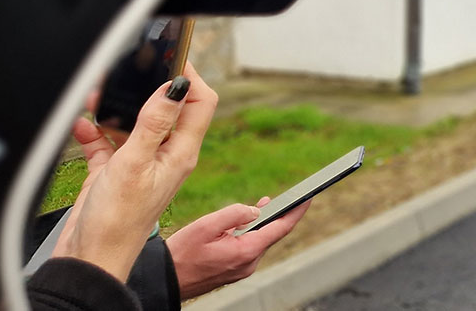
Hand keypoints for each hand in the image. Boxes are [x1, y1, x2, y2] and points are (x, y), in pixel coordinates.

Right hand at [54, 62, 216, 281]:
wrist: (90, 259)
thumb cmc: (117, 220)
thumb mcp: (136, 163)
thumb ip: (155, 123)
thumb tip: (178, 85)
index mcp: (181, 152)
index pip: (201, 103)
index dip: (191, 76)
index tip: (172, 56)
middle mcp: (165, 155)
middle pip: (166, 107)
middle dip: (145, 87)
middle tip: (124, 73)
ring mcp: (140, 162)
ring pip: (133, 121)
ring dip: (115, 108)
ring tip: (95, 98)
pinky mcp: (114, 171)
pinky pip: (107, 141)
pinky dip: (94, 130)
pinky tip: (82, 126)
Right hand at [166, 196, 311, 298]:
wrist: (166, 279)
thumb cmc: (181, 254)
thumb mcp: (206, 226)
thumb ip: (234, 214)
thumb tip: (256, 210)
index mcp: (246, 251)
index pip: (281, 228)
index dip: (297, 211)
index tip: (309, 197)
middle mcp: (249, 262)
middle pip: (272, 234)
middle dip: (279, 214)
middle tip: (287, 196)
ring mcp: (243, 268)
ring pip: (260, 240)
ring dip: (262, 223)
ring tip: (264, 205)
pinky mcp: (235, 270)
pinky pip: (250, 248)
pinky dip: (252, 233)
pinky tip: (247, 223)